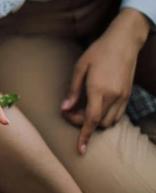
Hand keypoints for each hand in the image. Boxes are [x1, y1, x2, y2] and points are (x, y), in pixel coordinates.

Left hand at [61, 9, 148, 153]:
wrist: (123, 42)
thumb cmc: (98, 52)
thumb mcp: (80, 67)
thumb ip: (73, 90)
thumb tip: (65, 108)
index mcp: (99, 90)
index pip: (90, 119)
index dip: (84, 135)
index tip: (80, 149)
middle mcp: (113, 96)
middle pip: (99, 123)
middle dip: (84, 124)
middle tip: (71, 112)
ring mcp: (123, 97)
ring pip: (109, 121)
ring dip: (95, 122)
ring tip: (82, 109)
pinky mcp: (128, 95)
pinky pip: (118, 115)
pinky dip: (106, 117)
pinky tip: (96, 107)